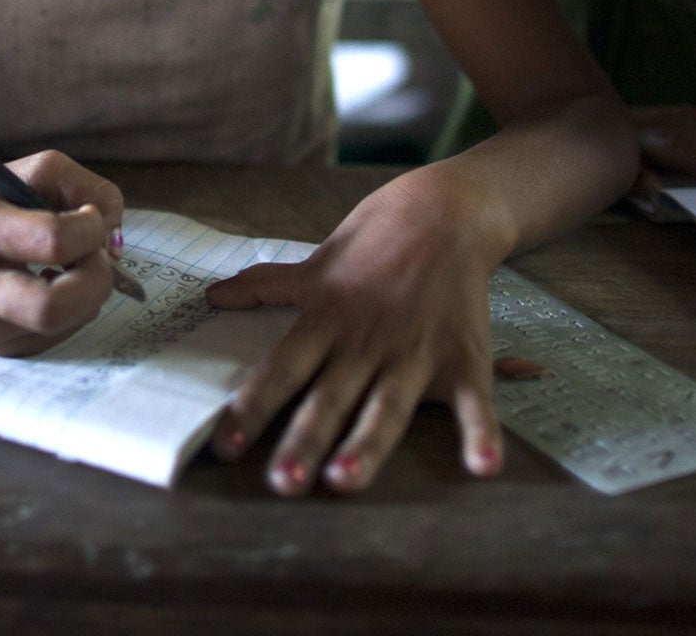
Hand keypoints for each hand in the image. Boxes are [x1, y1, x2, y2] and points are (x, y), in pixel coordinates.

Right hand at [0, 150, 124, 355]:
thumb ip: (90, 190)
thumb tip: (115, 246)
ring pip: (66, 324)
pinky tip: (53, 284)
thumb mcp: (39, 171)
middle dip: (96, 280)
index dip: (90, 228)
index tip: (88, 217)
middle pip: (54, 307)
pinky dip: (75, 308)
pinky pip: (62, 335)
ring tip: (70, 265)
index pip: (54, 241)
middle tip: (96, 257)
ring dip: (89, 292)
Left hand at [206, 167, 508, 494]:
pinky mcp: (463, 356)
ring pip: (387, 406)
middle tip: (281, 483)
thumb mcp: (317, 262)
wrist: (445, 212)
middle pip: (330, 397)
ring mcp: (415, 350)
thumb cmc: (375, 239)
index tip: (224, 447)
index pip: (282, 367)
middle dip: (304, 440)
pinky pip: (473, 401)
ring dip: (367, 445)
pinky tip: (483, 467)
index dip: (253, 407)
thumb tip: (212, 296)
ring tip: (344, 482)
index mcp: (327, 318)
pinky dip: (481, 433)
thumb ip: (268, 287)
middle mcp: (366, 340)